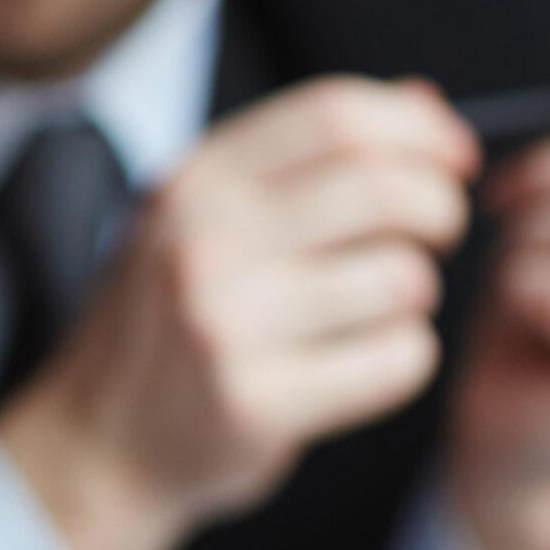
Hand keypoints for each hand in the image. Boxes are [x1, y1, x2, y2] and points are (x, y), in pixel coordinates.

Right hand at [0, 77, 477, 549]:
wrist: (98, 444)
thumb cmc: (170, 326)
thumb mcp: (205, 219)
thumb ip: (304, 159)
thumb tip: (428, 104)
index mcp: (195, 182)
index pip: (337, 116)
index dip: (421, 131)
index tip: (452, 162)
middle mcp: (203, 242)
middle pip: (382, 188)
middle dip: (439, 209)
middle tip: (434, 237)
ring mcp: (225, 324)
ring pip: (400, 279)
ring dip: (415, 296)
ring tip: (377, 312)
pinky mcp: (255, 402)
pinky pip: (395, 360)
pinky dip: (403, 361)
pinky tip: (363, 366)